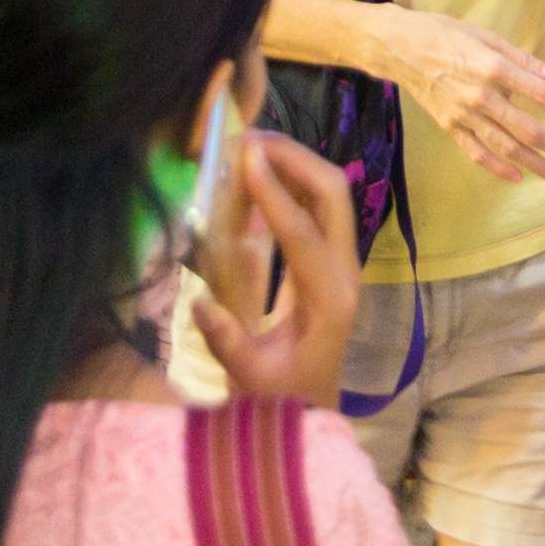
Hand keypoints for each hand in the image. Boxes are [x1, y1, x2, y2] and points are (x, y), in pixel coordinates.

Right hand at [183, 131, 368, 410]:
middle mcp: (346, 273)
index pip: (304, 236)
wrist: (316, 405)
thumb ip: (227, 342)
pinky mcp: (333, 259)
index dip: (276, 195)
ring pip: (331, 194)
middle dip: (295, 158)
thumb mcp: (252, 379)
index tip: (246, 158)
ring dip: (296, 163)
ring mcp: (344, 262)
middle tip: (248, 140)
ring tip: (250, 147)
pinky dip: (293, 181)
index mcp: (330, 301)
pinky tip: (260, 175)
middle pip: (334, 195)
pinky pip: (320, 206)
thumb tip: (198, 301)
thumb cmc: (284, 394)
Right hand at [380, 5, 544, 186]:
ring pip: (505, 147)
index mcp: (493, 68)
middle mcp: (481, 96)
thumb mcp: (485, 35)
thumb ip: (521, 58)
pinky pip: (476, 152)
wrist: (398, 47)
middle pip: (527, 129)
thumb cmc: (443, 32)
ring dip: (534, 164)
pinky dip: (497, 168)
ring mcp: (463, 115)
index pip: (541, 94)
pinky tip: (517, 177)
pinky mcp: (449, 126)